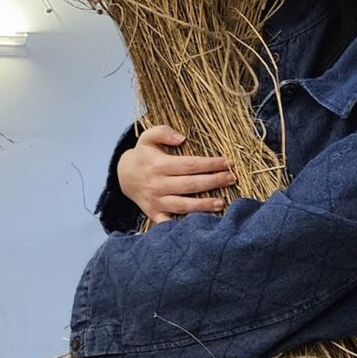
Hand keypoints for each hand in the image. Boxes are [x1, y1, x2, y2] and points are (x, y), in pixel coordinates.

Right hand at [116, 125, 233, 223]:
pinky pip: (170, 222)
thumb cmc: (143, 156)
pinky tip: (200, 223)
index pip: (190, 165)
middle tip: (231, 178)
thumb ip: (163, 132)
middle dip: (214, 182)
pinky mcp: (155, 213)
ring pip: (183, 205)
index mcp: (159, 165)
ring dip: (204, 205)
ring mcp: (156, 201)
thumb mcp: (148, 137)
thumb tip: (182, 138)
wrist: (124, 177)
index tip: (227, 162)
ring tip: (221, 203)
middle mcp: (157, 184)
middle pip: (191, 185)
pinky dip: (184, 225)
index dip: (210, 164)